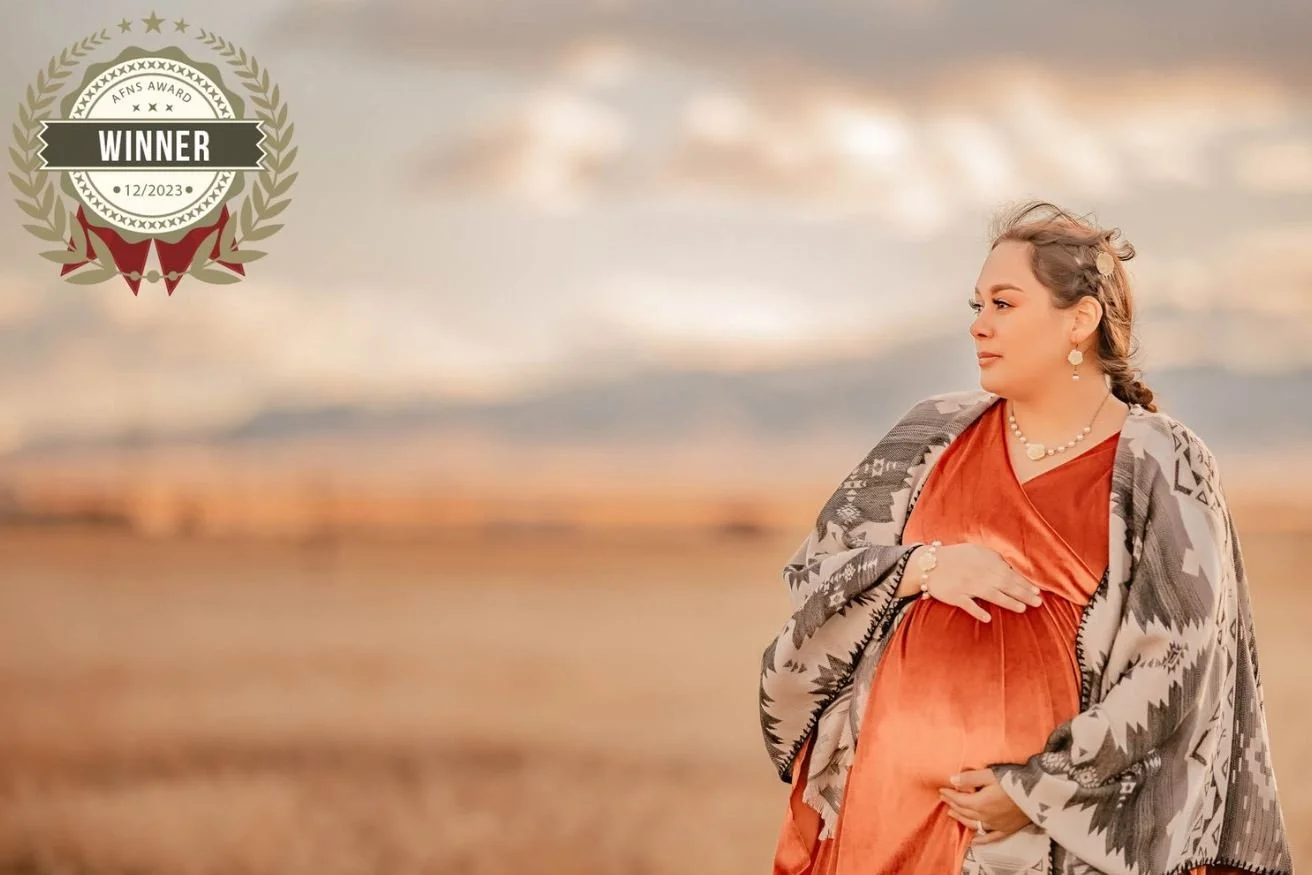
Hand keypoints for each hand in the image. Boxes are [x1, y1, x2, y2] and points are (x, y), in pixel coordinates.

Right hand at [916, 543, 1043, 622]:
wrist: (928, 563)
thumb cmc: (955, 557)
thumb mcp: (976, 551)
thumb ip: (994, 558)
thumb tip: (1013, 567)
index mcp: (984, 561)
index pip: (1009, 572)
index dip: (1024, 582)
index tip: (1037, 590)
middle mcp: (978, 573)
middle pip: (1004, 584)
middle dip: (1023, 593)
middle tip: (1038, 602)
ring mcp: (966, 585)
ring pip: (991, 594)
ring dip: (1007, 601)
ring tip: (1022, 608)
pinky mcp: (954, 596)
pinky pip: (967, 604)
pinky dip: (976, 611)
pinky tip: (987, 618)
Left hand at [938, 768, 1032, 842]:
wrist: (1039, 795)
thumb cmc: (1014, 781)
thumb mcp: (990, 775)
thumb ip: (970, 778)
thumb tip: (952, 780)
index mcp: (979, 803)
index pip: (959, 800)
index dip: (949, 794)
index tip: (941, 790)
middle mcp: (985, 817)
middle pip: (964, 812)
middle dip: (952, 804)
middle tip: (944, 799)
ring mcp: (996, 825)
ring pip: (973, 824)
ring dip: (961, 819)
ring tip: (952, 813)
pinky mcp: (1007, 830)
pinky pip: (991, 837)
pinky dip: (981, 839)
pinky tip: (975, 841)